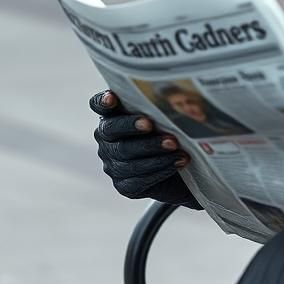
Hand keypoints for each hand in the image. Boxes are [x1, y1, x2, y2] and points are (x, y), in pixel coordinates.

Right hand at [90, 90, 198, 206]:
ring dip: (153, 150)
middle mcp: (107, 140)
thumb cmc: (173, 136)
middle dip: (131, 127)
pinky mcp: (125, 185)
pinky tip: (177, 162)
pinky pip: (138, 179)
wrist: (183, 173)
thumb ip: (162, 108)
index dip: (102, 102)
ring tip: (175, 146)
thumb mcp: (167, 119)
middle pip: (111, 131)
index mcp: (114, 117)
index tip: (112, 97)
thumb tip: (176, 99)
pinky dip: (160, 169)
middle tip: (150, 124)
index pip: (99, 105)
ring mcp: (113, 164)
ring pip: (126, 157)